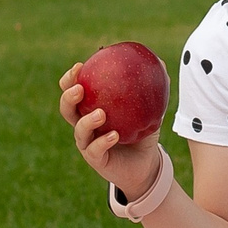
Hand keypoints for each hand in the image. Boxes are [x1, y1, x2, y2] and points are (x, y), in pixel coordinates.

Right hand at [60, 63, 161, 199]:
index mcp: (91, 108)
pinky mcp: (96, 160)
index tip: (80, 66)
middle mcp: (85, 125)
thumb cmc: (143, 132)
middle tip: (80, 88)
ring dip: (87, 121)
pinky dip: (103, 141)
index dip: (71, 78)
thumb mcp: (150, 108)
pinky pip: (95, 150)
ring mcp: (88, 143)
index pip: (73, 90)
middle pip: (66, 109)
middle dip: (68, 97)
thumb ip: (153, 87)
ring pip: (79, 131)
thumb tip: (161, 62)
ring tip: (101, 113)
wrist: (146, 164)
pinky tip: (114, 135)